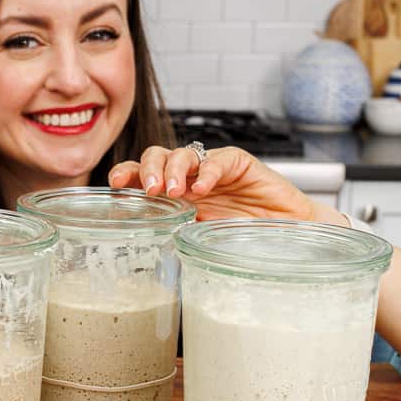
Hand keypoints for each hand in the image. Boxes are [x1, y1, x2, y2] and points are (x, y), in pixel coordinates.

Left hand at [108, 145, 346, 225]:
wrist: (287, 232)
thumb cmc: (244, 236)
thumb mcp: (203, 238)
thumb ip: (178, 234)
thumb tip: (143, 247)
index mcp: (174, 194)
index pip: (141, 175)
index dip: (125, 174)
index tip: (114, 184)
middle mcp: (189, 177)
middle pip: (156, 157)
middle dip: (146, 169)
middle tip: (150, 190)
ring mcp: (211, 168)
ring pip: (182, 154)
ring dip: (172, 169)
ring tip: (172, 191)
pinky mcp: (237, 163)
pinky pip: (217, 160)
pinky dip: (208, 172)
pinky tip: (204, 188)